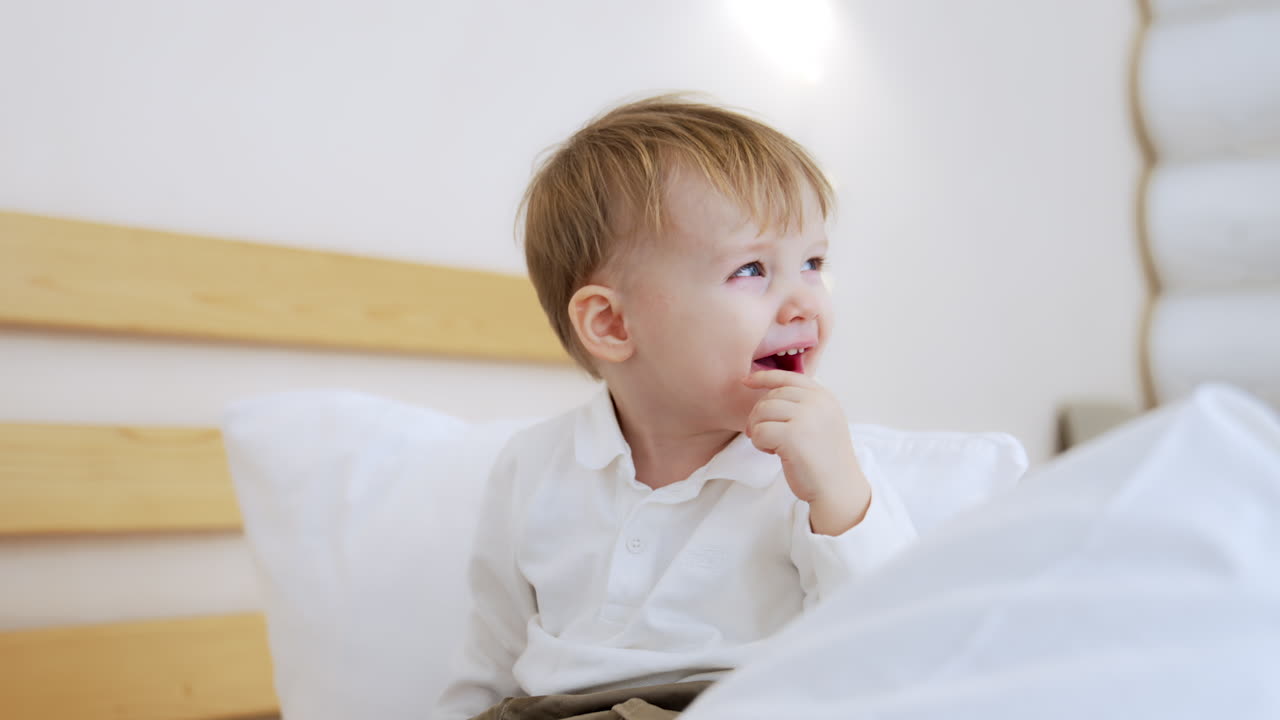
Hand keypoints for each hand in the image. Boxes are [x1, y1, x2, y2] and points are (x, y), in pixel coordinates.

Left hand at [743, 370, 871, 534]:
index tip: (746, 381)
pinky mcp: (792, 436)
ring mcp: (806, 417)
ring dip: (758, 430)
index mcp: (824, 397)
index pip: (788, 377)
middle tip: (764, 436)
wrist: (838, 488)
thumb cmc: (824, 459)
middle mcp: (817, 402)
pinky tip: (774, 453)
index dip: (763, 377)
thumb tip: (767, 391)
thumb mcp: (821, 422)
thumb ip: (802, 405)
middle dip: (759, 416)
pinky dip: (759, 444)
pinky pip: (759, 432)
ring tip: (772, 446)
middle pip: (770, 397)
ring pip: (761, 412)